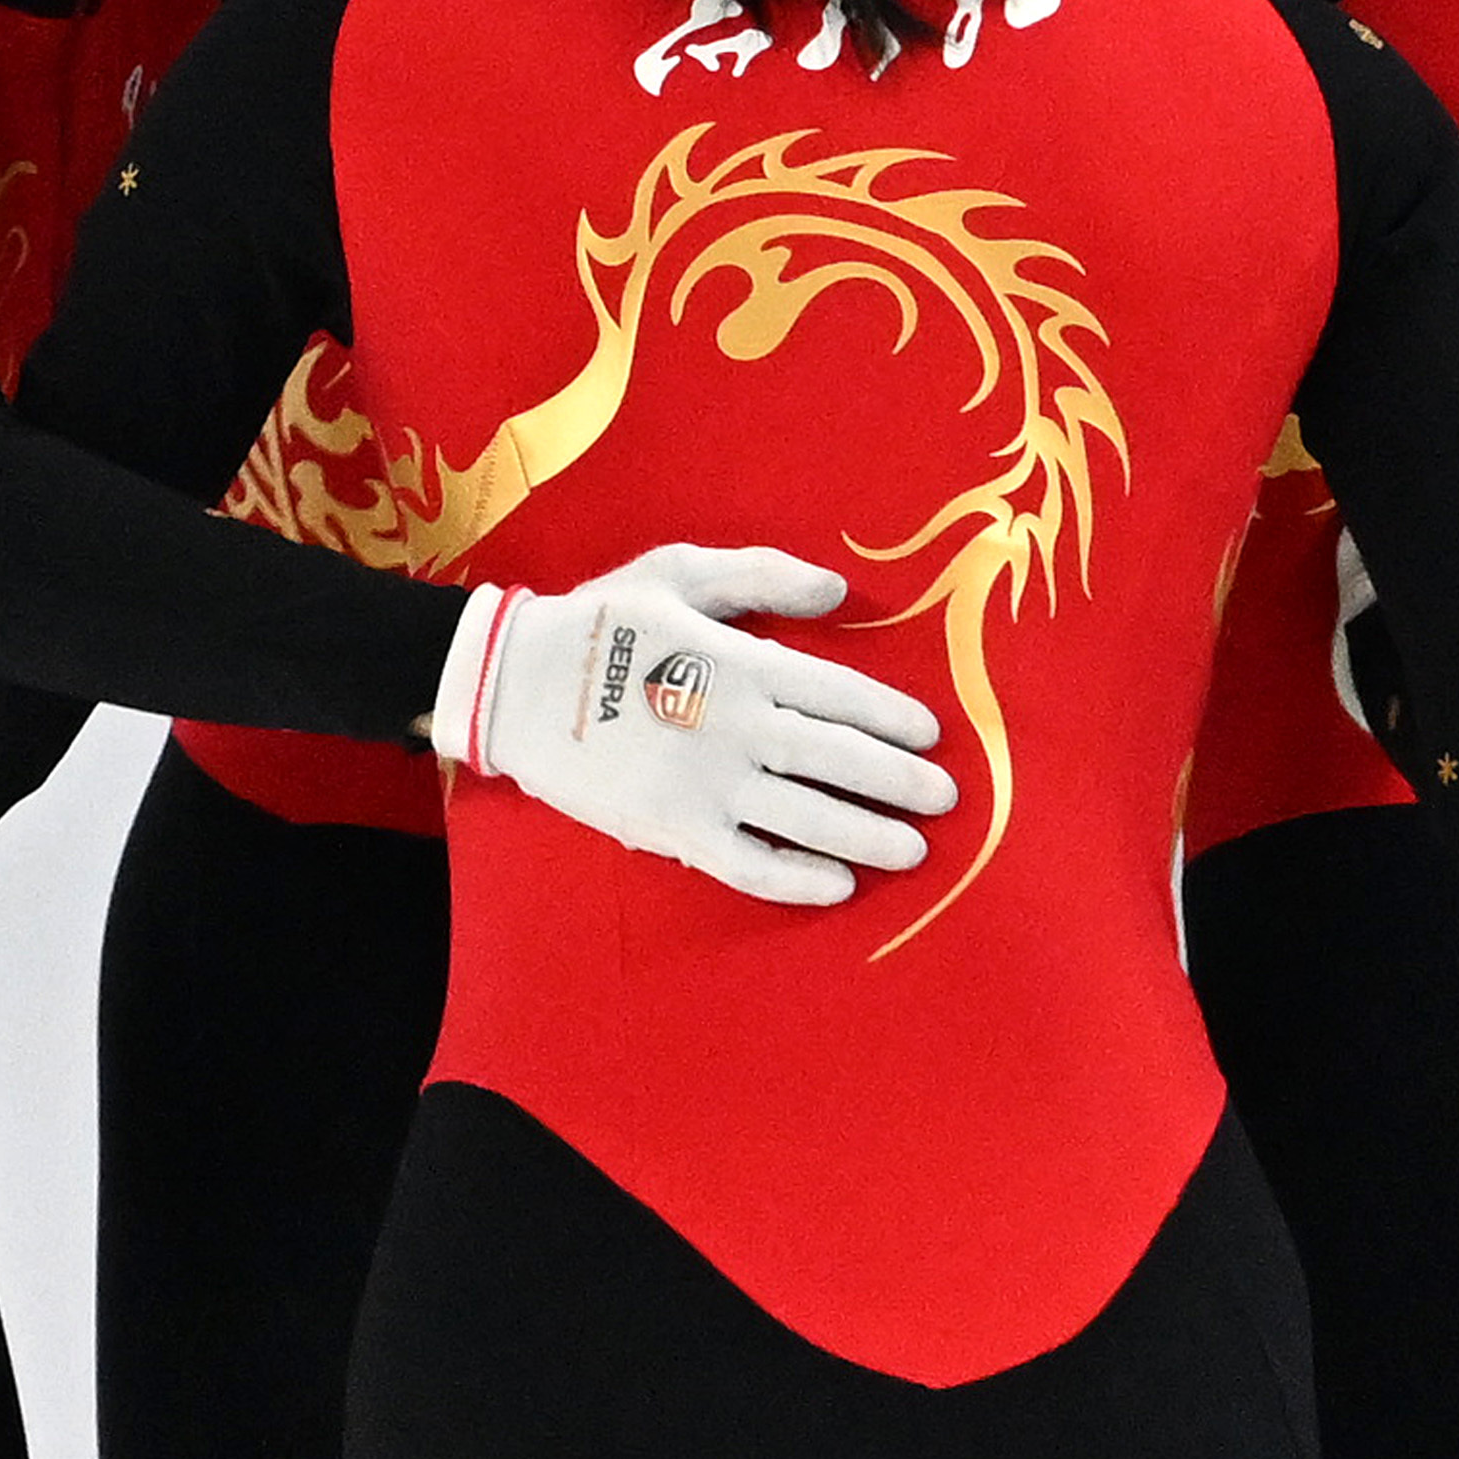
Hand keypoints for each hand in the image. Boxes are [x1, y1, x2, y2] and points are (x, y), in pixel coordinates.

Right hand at [428, 547, 954, 906]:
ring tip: (912, 850)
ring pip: (807, 817)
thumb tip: (838, 589)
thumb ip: (762, 577)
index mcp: (740, 663)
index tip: (931, 735)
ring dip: (867, 834)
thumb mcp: (679, 573)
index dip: (891, 717)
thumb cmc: (599, 621)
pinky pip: (748, 864)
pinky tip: (835, 886)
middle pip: (838, 760)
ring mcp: (706, 785)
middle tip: (946, 799)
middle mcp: (735, 727)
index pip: (839, 694)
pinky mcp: (674, 830)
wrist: (513, 684)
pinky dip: (796, 879)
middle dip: (899, 782)